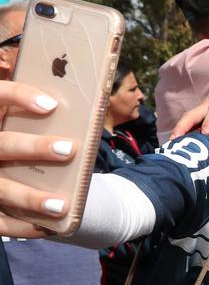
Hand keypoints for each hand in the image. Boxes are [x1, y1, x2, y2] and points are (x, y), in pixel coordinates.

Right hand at [0, 81, 75, 237]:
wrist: (7, 165)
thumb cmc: (23, 141)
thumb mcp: (24, 126)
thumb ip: (42, 119)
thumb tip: (85, 113)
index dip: (19, 97)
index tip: (52, 105)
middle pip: (3, 145)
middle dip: (34, 148)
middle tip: (69, 149)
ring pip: (0, 189)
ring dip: (30, 198)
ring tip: (61, 205)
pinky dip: (22, 226)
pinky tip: (47, 227)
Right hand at [171, 78, 208, 139]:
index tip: (205, 132)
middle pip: (193, 113)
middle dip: (183, 125)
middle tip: (175, 139)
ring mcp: (203, 105)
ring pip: (188, 116)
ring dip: (179, 128)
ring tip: (171, 142)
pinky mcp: (201, 109)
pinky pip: (190, 118)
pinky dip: (183, 127)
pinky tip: (177, 139)